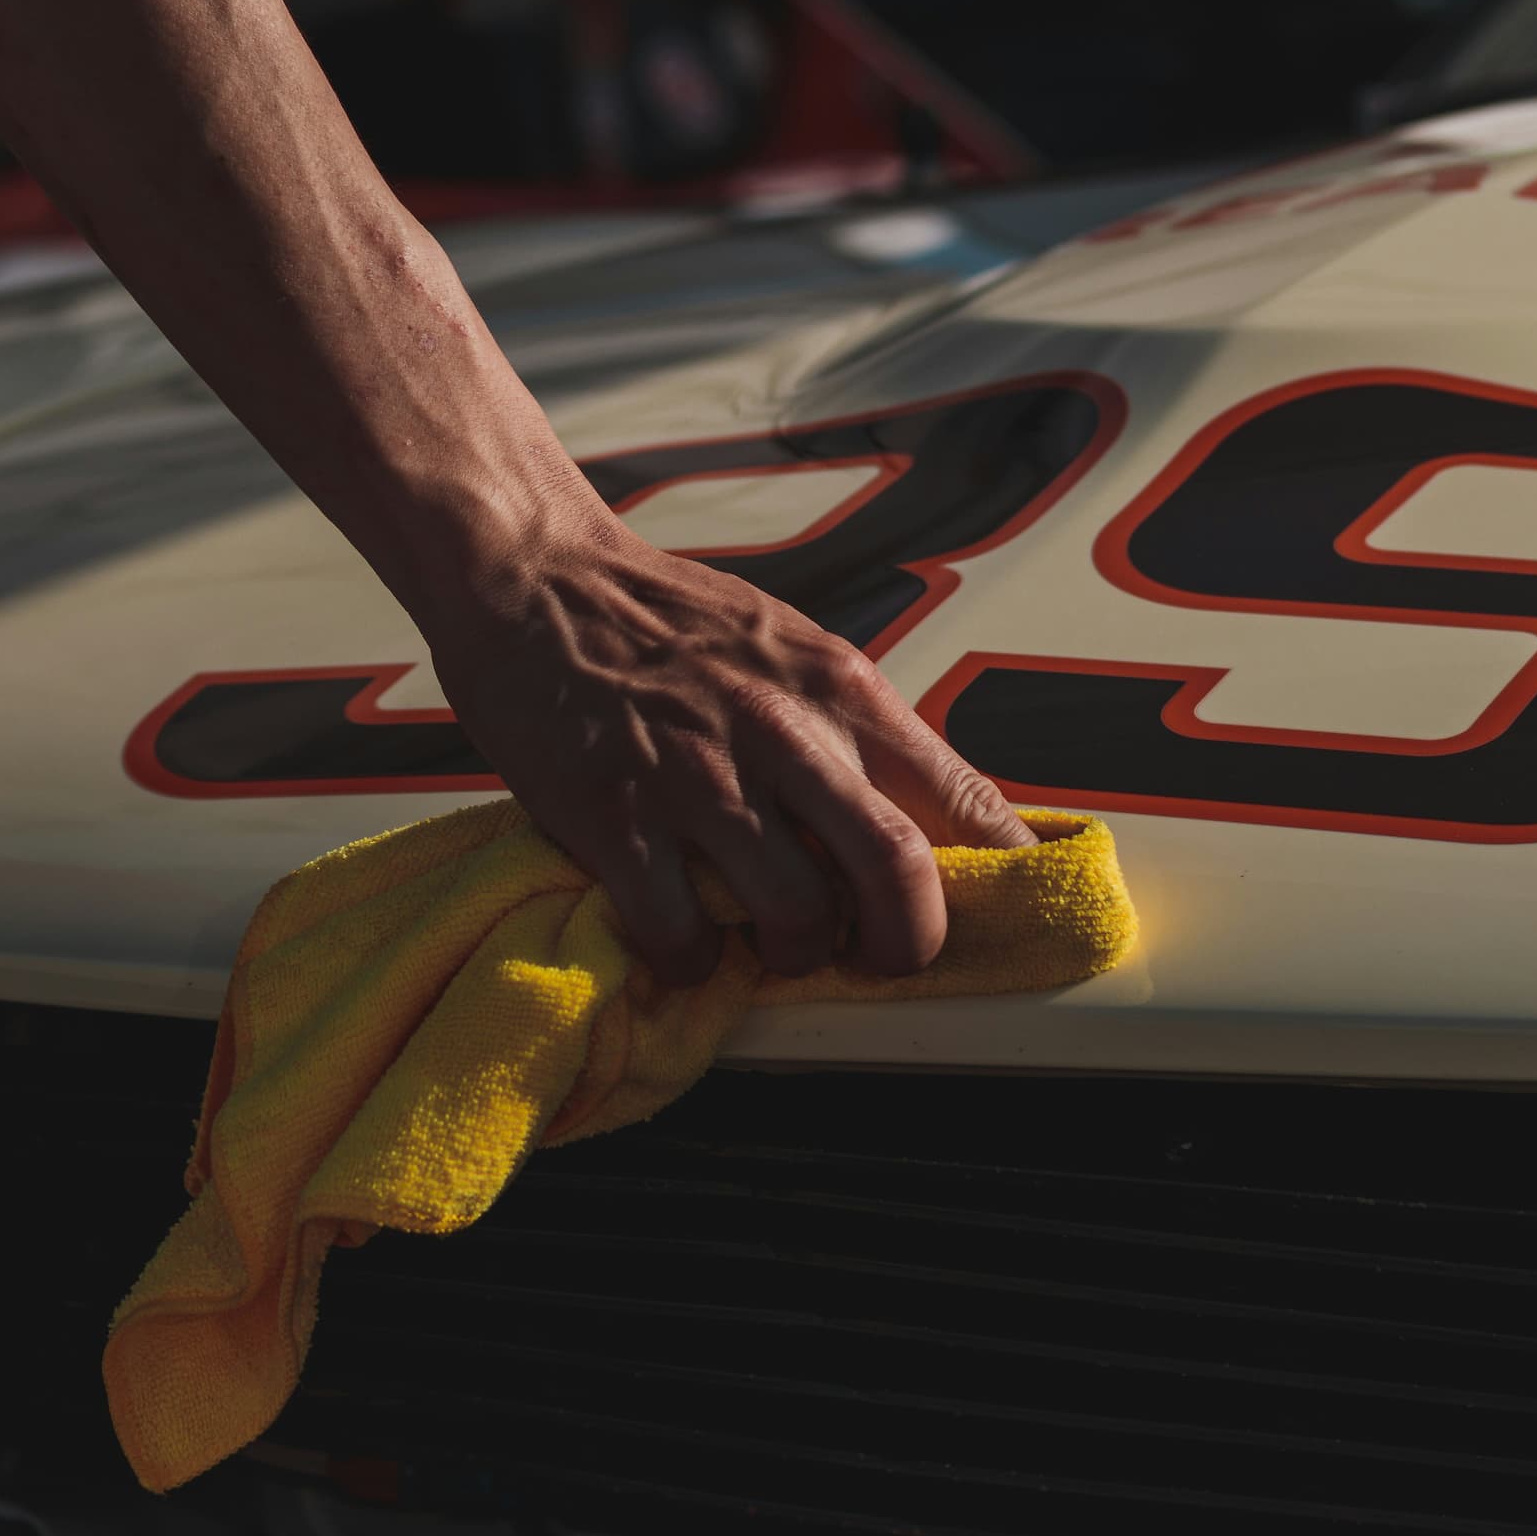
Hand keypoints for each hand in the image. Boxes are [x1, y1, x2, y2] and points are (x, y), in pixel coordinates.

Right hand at [418, 514, 1037, 987]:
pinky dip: (691, 962)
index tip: (1003, 912)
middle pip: (898, 870)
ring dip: (793, 953)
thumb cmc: (660, 616)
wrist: (533, 573)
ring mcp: (697, 777)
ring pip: (796, 917)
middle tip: (884, 960)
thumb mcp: (784, 646)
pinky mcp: (615, 816)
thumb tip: (919, 814)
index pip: (960, 794)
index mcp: (836, 686)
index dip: (999, 874)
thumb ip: (847, 724)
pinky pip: (680, 934)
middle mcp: (782, 731)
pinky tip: (681, 940)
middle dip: (908, 943)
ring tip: (768, 941)